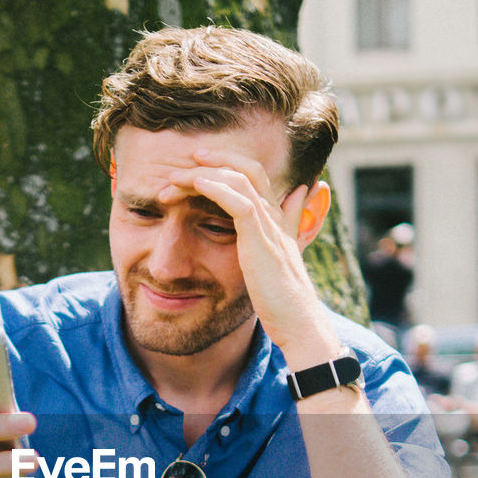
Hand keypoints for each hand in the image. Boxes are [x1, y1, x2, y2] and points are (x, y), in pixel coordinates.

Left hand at [160, 148, 337, 362]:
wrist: (298, 321)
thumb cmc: (285, 297)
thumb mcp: (283, 256)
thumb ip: (289, 223)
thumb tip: (301, 193)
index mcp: (277, 219)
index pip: (256, 175)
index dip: (230, 162)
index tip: (201, 162)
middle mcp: (275, 216)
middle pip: (248, 168)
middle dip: (216, 157)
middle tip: (188, 156)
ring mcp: (269, 226)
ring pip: (238, 180)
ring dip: (204, 174)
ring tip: (177, 176)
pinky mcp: (260, 240)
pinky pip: (238, 201)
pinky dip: (215, 187)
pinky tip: (195, 183)